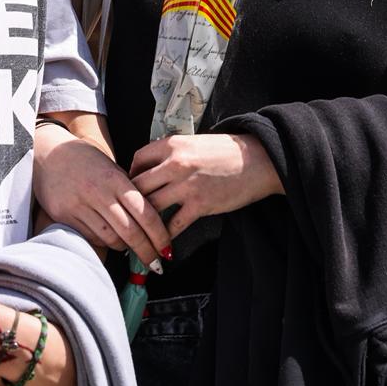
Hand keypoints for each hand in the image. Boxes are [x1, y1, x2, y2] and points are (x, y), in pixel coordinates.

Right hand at [35, 126, 171, 269]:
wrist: (47, 153)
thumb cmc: (84, 160)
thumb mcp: (110, 168)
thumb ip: (127, 190)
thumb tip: (150, 219)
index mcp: (114, 179)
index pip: (144, 212)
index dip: (159, 234)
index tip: (167, 247)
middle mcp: (98, 193)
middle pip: (130, 232)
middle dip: (146, 251)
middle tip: (157, 263)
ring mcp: (80, 206)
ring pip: (111, 239)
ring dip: (125, 248)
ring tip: (132, 249)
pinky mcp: (65, 216)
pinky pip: (91, 238)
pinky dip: (104, 243)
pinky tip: (110, 240)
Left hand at [130, 133, 282, 235]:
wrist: (257, 161)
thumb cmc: (226, 151)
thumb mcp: (195, 143)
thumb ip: (173, 153)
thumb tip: (155, 167)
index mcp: (173, 144)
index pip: (138, 158)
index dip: (131, 172)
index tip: (132, 183)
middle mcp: (175, 164)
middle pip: (138, 185)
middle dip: (130, 200)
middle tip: (129, 211)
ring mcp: (186, 186)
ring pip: (150, 206)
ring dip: (143, 220)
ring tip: (138, 231)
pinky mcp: (200, 205)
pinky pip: (173, 224)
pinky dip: (165, 236)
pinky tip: (161, 243)